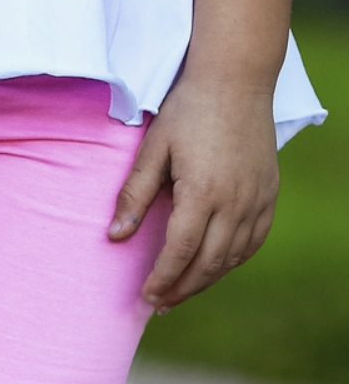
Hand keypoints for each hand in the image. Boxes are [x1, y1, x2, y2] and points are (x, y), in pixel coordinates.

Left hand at [108, 73, 279, 312]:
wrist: (235, 80)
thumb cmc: (187, 111)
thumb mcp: (152, 149)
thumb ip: (134, 195)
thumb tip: (115, 237)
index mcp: (202, 193)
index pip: (180, 252)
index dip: (163, 278)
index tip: (147, 296)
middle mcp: (235, 203)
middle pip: (208, 263)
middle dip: (182, 288)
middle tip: (160, 303)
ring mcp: (257, 199)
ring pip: (233, 257)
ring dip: (206, 279)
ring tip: (182, 291)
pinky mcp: (269, 193)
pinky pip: (254, 240)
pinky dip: (233, 260)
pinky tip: (216, 266)